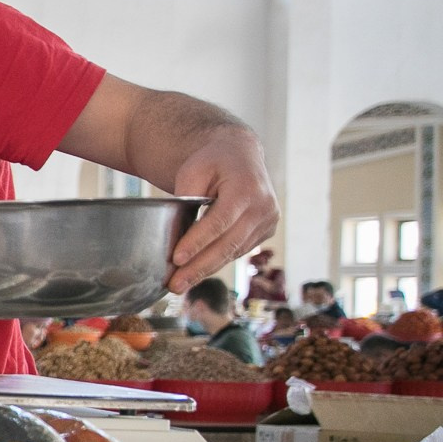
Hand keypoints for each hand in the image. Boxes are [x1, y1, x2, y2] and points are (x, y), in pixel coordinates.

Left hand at [166, 129, 278, 293]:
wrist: (240, 157)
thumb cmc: (213, 161)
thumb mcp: (194, 169)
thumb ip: (187, 196)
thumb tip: (178, 231)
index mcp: (247, 188)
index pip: (219, 221)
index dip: (198, 242)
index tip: (176, 259)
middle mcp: (263, 207)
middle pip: (228, 243)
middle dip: (199, 267)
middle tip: (174, 285)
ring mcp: (267, 221)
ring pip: (233, 252)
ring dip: (205, 270)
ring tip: (179, 284)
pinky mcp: (265, 231)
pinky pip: (238, 251)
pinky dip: (216, 262)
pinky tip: (196, 273)